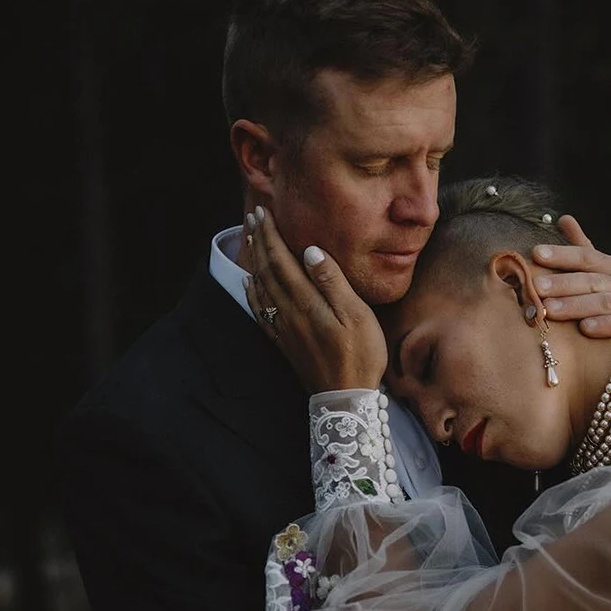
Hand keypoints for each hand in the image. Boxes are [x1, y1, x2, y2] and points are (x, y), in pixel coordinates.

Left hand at [244, 205, 386, 391]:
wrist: (345, 398)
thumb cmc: (360, 356)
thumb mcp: (357, 316)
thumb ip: (332, 282)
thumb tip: (311, 251)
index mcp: (306, 301)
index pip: (282, 260)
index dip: (272, 235)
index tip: (265, 212)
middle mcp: (289, 312)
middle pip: (268, 270)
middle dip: (259, 241)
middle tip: (254, 217)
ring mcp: (284, 329)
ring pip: (261, 287)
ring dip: (254, 261)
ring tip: (250, 240)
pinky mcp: (284, 343)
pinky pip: (261, 312)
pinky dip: (252, 293)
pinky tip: (250, 283)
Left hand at [532, 215, 610, 356]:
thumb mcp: (601, 279)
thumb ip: (583, 251)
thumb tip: (564, 218)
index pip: (585, 257)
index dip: (561, 254)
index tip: (536, 253)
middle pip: (592, 280)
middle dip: (562, 283)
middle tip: (536, 287)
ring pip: (605, 302)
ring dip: (576, 305)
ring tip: (550, 310)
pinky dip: (606, 325)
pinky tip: (585, 328)